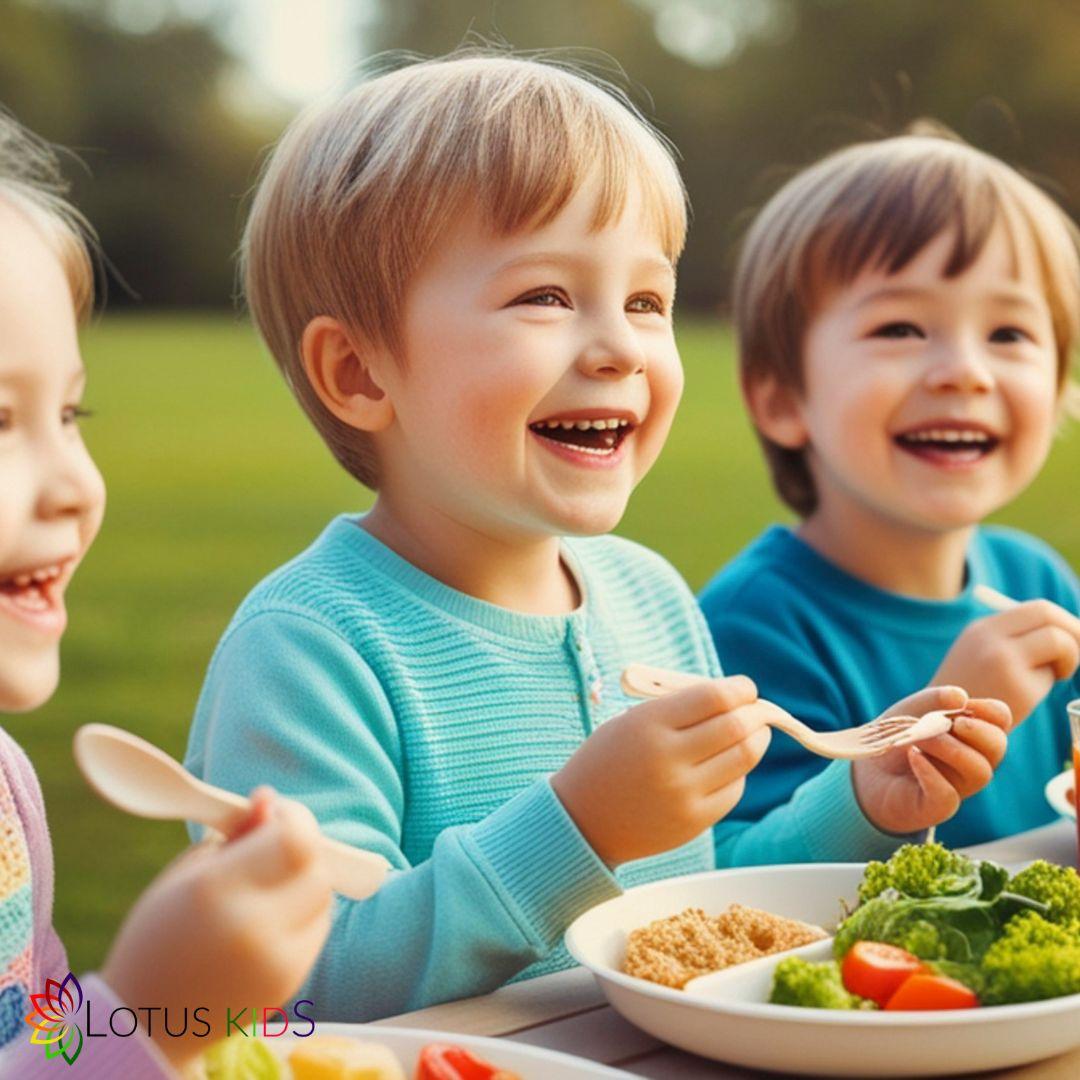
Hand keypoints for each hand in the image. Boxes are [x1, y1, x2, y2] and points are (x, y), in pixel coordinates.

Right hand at [102, 789, 331, 1068]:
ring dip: (304, 878)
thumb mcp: (188, 873)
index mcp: (216, 892)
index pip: (294, 840)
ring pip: (323, 896)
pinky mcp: (290, 983)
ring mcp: (275, 961)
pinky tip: (267, 918)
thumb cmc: (162, 932)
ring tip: (263, 885)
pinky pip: (317, 927)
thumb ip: (235, 834)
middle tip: (273, 842)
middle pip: (316, 867)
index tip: (276, 812)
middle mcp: (252, 928)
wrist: (149, 1020)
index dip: (295, 818)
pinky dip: (303, 912)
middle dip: (301, 845)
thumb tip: (268, 797)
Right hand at [551, 676, 771, 865]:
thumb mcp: (631, 721)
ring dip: (756, 739)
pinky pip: (734, 788)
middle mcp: (668, 758)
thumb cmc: (609, 759)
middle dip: (755, 713)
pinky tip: (727, 764)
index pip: (713, 697)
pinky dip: (738, 771)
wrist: (582, 820)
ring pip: (743, 757)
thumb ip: (679, 708)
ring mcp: (682, 793)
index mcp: (648, 724)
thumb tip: (734, 699)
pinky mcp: (693, 821)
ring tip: (752, 732)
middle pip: (736, 726)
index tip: (745, 688)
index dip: (739, 689)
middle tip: (756, 709)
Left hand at [852, 687, 1011, 834]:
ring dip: (949, 747)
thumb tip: (961, 696)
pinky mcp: (937, 806)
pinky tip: (913, 756)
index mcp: (972, 734)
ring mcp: (958, 786)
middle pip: (996, 747)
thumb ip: (936, 699)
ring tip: (918, 738)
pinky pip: (947, 795)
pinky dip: (930, 773)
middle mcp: (972, 761)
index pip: (1000, 719)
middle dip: (978, 731)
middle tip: (953, 724)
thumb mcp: (913, 709)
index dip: (990, 709)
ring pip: (978, 771)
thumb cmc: (898, 736)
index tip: (965, 703)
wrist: (867, 768)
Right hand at [934, 601, 1079, 724]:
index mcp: (982, 628)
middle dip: (1075, 632)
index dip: (1064, 621)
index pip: (1038, 609)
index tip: (1074, 637)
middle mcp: (991, 639)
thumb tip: (1066, 630)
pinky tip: (1028, 696)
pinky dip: (1048, 683)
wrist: (944, 725)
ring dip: (1069, 658)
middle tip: (1077, 653)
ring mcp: (1004, 662)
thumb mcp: (982, 654)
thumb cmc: (971, 690)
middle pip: (1050, 617)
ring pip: (1059, 642)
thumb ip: (1015, 638)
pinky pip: (1049, 676)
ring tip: (1055, 675)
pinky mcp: (1018, 688)